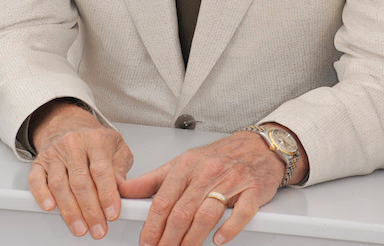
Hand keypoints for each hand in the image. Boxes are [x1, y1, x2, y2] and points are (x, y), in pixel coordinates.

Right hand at [28, 101, 133, 239]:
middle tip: (98, 228)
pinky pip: (36, 180)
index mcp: (96, 140)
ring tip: (80, 227)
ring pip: (60, 184)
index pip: (101, 170)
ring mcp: (54, 153)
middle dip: (90, 210)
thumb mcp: (117, 147)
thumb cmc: (95, 140)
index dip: (107, 194)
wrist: (69, 125)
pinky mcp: (39, 163)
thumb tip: (120, 188)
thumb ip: (120, 168)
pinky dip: (42, 195)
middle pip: (80, 181)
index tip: (112, 213)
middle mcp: (73, 145)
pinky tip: (51, 208)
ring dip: (70, 211)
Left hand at [119, 130, 286, 245]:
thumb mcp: (183, 163)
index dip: (152, 226)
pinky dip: (229, 228)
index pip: (163, 200)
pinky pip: (241, 211)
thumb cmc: (220, 157)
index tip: (146, 242)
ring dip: (192, 239)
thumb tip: (125, 191)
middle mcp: (208, 171)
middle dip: (169, 238)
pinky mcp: (253, 189)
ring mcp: (232, 180)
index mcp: (187, 165)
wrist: (259, 147)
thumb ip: (152, 180)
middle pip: (182, 211)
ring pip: (207, 214)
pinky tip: (219, 239)